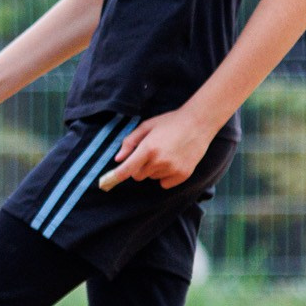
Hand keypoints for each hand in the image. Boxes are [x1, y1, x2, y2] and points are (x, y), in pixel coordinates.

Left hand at [99, 108, 214, 190]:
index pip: (126, 170)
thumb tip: (118, 159)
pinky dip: (165, 176)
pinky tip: (173, 162)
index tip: (106, 182)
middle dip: (138, 168)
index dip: (115, 177)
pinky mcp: (183, 175)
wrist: (199, 123)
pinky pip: (165, 184)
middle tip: (149, 154)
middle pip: (138, 176)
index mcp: (148, 149)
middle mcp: (159, 161)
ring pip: (152, 178)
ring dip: (153, 170)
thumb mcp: (146, 126)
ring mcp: (172, 169)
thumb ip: (130, 142)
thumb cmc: (170, 122)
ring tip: (165, 153)